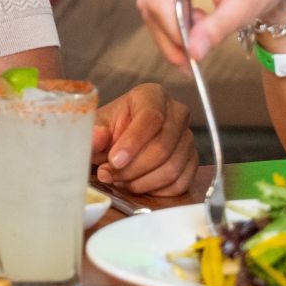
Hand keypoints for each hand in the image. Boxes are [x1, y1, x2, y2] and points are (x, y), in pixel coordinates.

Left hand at [91, 82, 196, 197]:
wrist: (120, 143)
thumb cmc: (110, 130)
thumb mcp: (96, 126)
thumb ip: (94, 132)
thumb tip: (98, 138)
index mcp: (153, 95)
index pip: (151, 118)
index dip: (133, 142)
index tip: (114, 160)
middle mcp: (177, 113)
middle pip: (163, 147)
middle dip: (133, 168)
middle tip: (109, 174)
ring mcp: (188, 138)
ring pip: (171, 169)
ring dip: (141, 182)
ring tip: (119, 179)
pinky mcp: (191, 161)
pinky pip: (179, 184)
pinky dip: (155, 190)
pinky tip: (136, 184)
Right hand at [137, 0, 285, 65]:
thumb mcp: (247, 7)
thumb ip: (216, 30)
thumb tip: (192, 53)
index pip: (161, 0)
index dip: (170, 32)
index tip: (187, 56)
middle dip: (167, 34)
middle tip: (187, 59)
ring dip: (166, 23)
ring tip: (198, 30)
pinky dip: (167, 8)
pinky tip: (192, 15)